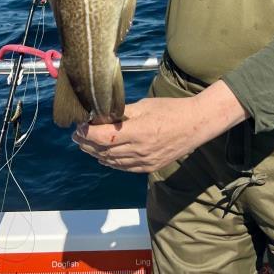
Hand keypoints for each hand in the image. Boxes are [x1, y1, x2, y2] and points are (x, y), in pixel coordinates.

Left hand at [71, 80, 248, 173]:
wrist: (195, 124)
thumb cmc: (171, 109)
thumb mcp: (145, 105)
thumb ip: (123, 112)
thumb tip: (102, 114)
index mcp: (138, 132)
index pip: (103, 136)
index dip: (87, 133)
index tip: (79, 126)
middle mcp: (139, 150)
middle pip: (104, 150)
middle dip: (87, 143)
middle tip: (77, 135)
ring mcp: (144, 161)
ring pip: (111, 161)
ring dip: (96, 153)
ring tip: (86, 145)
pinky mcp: (149, 167)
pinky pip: (123, 167)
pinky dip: (110, 162)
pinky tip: (103, 156)